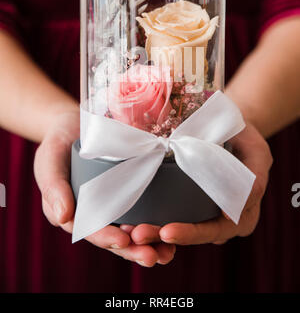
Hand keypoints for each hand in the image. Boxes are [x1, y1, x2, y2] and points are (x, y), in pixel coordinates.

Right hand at [34, 108, 175, 265]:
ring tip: (167, 252)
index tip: (123, 240)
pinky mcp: (128, 193)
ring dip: (149, 244)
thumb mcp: (50, 158)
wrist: (75, 124)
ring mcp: (112, 205)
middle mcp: (94, 214)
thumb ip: (52, 185)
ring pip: (130, 231)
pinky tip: (172, 232)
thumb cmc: (58, 141)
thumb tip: (63, 218)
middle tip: (153, 256)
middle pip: (114, 238)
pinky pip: (142, 212)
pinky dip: (156, 224)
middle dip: (133, 250)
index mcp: (73, 213)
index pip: (89, 230)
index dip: (105, 238)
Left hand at [129, 122, 271, 246]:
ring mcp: (204, 212)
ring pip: (179, 228)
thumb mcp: (257, 150)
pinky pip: (171, 213)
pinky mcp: (188, 201)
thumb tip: (234, 206)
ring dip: (153, 231)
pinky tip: (130, 218)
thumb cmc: (245, 135)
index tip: (167, 231)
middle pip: (193, 235)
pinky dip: (152, 216)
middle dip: (163, 236)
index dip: (192, 234)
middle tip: (138, 234)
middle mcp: (223, 219)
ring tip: (129, 229)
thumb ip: (253, 176)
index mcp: (243, 214)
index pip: (216, 230)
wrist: (228, 125)